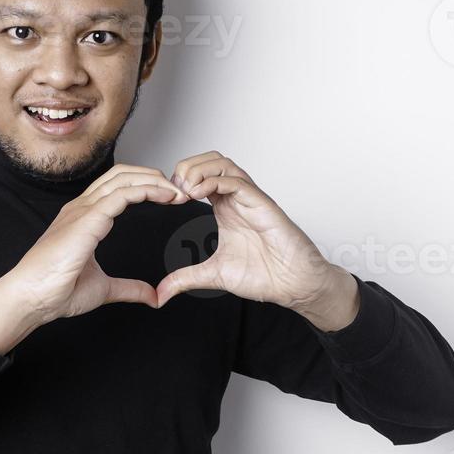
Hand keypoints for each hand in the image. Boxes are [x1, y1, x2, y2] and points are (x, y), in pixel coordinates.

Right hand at [0, 163, 187, 352]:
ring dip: (154, 181)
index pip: (117, 188)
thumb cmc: (55, 291)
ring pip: (123, 179)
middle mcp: (82, 209)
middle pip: (121, 175)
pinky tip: (165, 196)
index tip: (170, 199)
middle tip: (180, 191)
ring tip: (177, 191)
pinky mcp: (86, 219)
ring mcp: (82, 211)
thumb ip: (129, 287)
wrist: (32, 298)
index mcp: (83, 219)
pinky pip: (121, 194)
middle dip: (153, 177)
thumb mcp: (103, 289)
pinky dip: (146, 190)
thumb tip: (152, 295)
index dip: (145, 187)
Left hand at [154, 151, 355, 327]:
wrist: (293, 286)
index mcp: (226, 209)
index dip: (180, 180)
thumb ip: (185, 279)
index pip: (201, 176)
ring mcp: (251, 199)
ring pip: (224, 164)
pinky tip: (198, 194)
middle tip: (173, 189)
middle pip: (211, 161)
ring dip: (199, 169)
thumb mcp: (212, 275)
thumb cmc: (265, 275)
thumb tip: (160, 293)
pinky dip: (214, 181)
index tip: (166, 199)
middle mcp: (238, 199)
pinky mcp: (262, 204)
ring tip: (184, 189)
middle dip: (187, 167)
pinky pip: (238, 181)